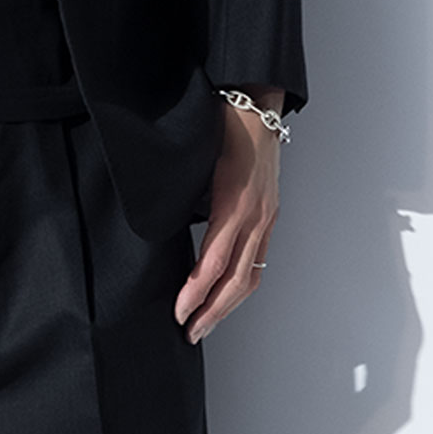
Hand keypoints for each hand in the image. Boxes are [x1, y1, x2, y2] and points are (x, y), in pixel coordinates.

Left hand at [174, 87, 282, 344]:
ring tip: (207, 321)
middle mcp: (255, 215)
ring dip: (229, 304)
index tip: (179, 311)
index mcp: (233, 202)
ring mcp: (266, 216)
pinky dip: (243, 282)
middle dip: (212, 311)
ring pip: (252, 275)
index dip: (196, 292)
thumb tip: (163, 224)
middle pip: (237, 280)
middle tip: (190, 330)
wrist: (257, 103)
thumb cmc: (222, 122)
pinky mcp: (270, 214)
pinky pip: (259, 258)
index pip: (215, 262)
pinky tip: (228, 292)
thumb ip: (186, 195)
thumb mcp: (197, 158)